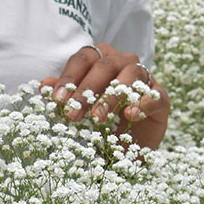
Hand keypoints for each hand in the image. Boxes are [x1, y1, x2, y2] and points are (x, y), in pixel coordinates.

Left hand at [40, 43, 169, 150]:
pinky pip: (154, 95)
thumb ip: (64, 95)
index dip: (69, 78)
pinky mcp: (161, 96)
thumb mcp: (80, 109)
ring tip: (98, 118)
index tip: (57, 100)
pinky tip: (130, 115)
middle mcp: (122, 61)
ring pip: (129, 76)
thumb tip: (42, 85)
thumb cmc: (101, 120)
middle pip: (104, 66)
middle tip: (73, 114)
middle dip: (86, 91)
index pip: (83, 59)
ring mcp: (144, 77)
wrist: (130, 146)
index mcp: (100, 58)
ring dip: (111, 96)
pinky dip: (142, 104)